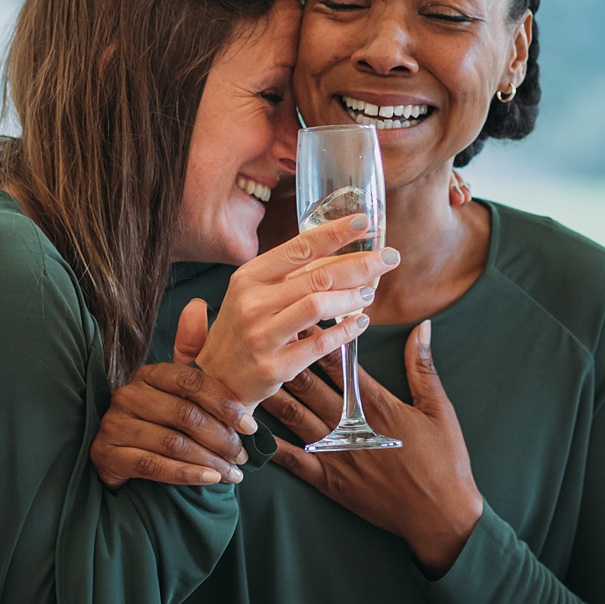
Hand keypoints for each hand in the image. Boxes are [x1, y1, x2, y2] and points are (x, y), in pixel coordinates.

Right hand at [92, 299, 256, 487]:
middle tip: (243, 455)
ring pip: (172, 443)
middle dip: (221, 438)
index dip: (224, 404)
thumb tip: (199, 305)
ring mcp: (114, 424)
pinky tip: (210, 480)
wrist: (123, 458)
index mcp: (149, 374)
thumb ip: (194, 356)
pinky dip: (187, 474)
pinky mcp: (107, 454)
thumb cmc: (162, 421)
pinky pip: (153, 466)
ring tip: (233, 473)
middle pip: (184, 415)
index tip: (251, 426)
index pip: (191, 382)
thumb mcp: (180, 391)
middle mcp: (128, 395)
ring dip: (209, 460)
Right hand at [195, 214, 399, 405]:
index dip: (335, 233)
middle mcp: (253, 302)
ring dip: (351, 297)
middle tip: (388, 257)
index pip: (299, 247)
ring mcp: (262, 335)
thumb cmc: (240, 332)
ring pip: (318, 305)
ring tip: (370, 293)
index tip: (364, 222)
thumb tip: (335, 251)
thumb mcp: (250, 294)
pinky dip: (345, 332)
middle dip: (360, 264)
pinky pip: (319, 344)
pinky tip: (360, 323)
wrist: (216, 381)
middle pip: (317, 275)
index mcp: (248, 277)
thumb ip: (285, 275)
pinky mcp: (274, 366)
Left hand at [263, 320, 483, 575]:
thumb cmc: (445, 461)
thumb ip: (423, 367)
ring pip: (293, 415)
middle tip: (264, 336)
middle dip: (285, 357)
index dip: (316, 338)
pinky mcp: (328, 480)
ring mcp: (335, 453)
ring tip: (249, 370)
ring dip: (271, 391)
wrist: (439, 515)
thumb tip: (423, 327)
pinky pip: (290, 459)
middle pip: (308, 383)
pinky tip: (247, 429)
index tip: (299, 316)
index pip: (338, 363)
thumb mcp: (439, 409)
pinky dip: (267, 443)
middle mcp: (348, 425)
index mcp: (375, 404)